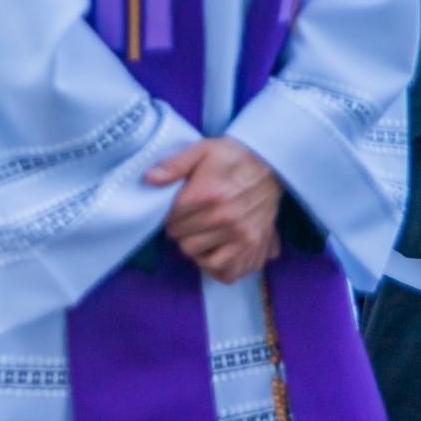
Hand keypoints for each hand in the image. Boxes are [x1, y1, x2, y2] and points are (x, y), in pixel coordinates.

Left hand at [148, 137, 283, 283]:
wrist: (270, 163)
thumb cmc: (231, 157)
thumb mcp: (201, 150)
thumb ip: (174, 165)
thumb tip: (150, 178)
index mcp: (207, 193)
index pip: (170, 218)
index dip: (168, 214)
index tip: (175, 209)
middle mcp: (224, 217)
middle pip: (181, 238)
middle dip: (179, 229)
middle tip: (186, 220)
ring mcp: (241, 234)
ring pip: (196, 254)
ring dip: (193, 246)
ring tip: (198, 234)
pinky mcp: (254, 245)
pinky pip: (225, 270)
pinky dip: (214, 265)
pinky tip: (212, 250)